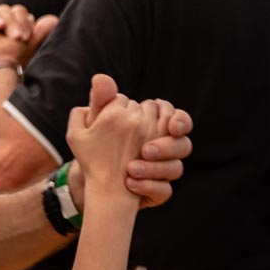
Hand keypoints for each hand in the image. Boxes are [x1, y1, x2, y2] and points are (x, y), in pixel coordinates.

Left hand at [69, 75, 193, 210]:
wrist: (86, 173)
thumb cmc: (94, 142)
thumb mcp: (95, 121)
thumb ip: (102, 100)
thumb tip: (100, 78)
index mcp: (153, 126)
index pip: (177, 118)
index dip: (178, 120)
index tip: (172, 126)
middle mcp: (163, 147)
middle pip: (183, 144)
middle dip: (167, 147)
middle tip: (144, 151)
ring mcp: (162, 170)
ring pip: (176, 169)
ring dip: (155, 169)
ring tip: (131, 169)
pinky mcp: (156, 191)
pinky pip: (164, 191)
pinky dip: (149, 188)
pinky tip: (130, 184)